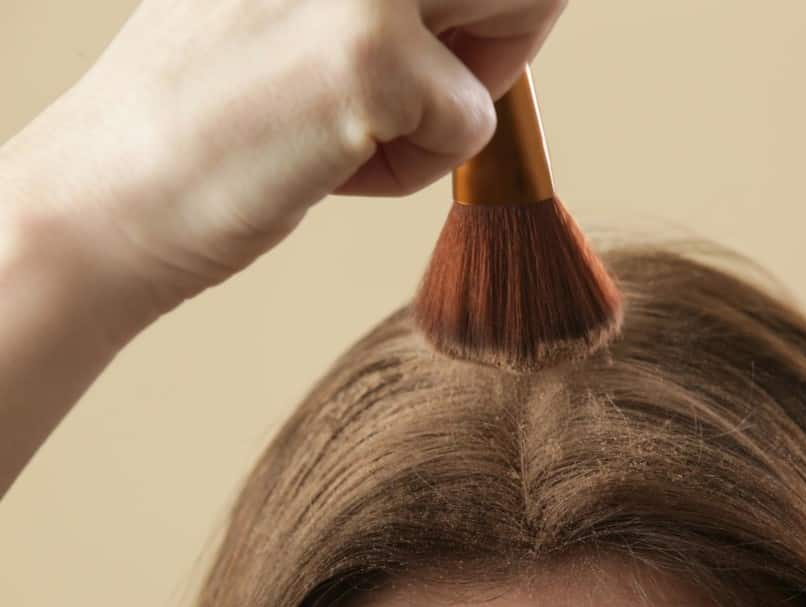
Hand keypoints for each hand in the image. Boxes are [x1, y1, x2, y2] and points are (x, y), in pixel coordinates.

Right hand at [2, 0, 566, 323]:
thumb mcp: (297, 6)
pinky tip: (328, 168)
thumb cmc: (207, 116)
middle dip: (498, 39)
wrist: (111, 198)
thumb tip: (489, 7)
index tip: (453, 45)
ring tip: (350, 131)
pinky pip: (470, 126)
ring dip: (445, 103)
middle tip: (414, 96)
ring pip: (506, 35)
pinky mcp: (371, 59)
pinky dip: (415, 168)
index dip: (486, 6)